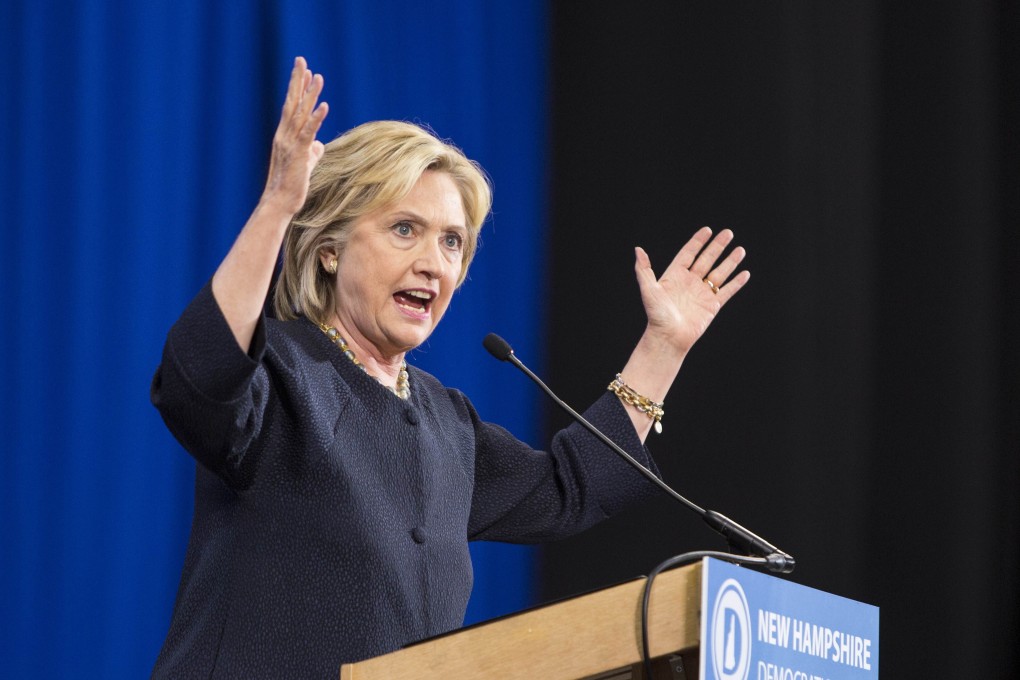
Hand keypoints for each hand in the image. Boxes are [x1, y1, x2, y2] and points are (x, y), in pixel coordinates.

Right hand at [261, 56, 328, 214]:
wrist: (280, 203)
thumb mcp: (305, 165)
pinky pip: (308, 132)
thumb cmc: (291, 186)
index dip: (298, 88)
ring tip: (318, 76)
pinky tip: (324, 105)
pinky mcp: (298, 154)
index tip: (304, 70)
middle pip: (292, 102)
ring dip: (310, 94)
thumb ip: (311, 153)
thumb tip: (319, 145)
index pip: (292, 106)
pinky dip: (316, 118)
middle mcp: (284, 135)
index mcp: (285, 136)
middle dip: (298, 80)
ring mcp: (290, 144)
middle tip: (302, 60)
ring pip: (300, 113)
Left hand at [634, 227, 749, 353]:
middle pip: (707, 259)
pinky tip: (745, 273)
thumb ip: (644, 269)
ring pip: (719, 273)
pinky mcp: (712, 306)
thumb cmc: (656, 316)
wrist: (668, 338)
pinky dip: (736, 283)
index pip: (689, 253)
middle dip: (718, 246)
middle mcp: (690, 282)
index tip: (708, 230)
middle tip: (728, 233)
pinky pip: (727, 291)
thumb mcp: (648, 290)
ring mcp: (702, 293)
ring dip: (730, 261)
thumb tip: (638, 250)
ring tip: (740, 250)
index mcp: (675, 276)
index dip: (698, 241)